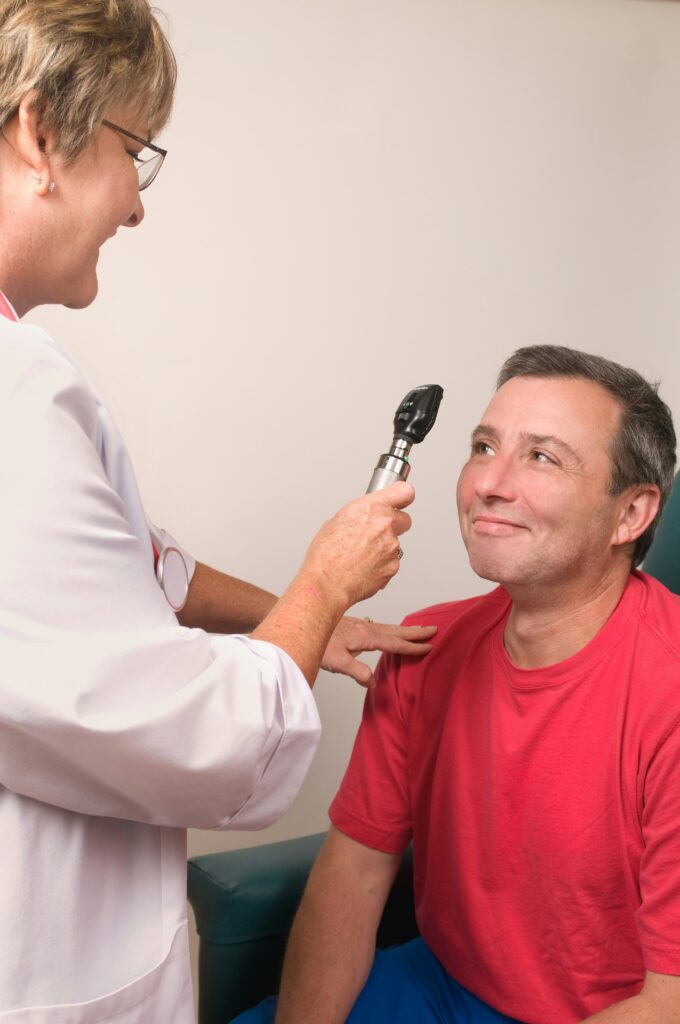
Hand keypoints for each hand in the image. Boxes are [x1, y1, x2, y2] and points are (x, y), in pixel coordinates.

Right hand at [299, 482, 413, 611]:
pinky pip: (391, 562)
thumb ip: (359, 515)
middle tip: (376, 533)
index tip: (400, 499)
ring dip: (384, 547)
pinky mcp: (393, 567)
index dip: (402, 496)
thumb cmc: (326, 555)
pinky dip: (381, 564)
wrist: (328, 583)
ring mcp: (392, 547)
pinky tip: (364, 567)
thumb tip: (364, 517)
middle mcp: (385, 525)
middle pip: (404, 519)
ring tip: (361, 555)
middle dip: (393, 525)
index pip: (404, 492)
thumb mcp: (337, 521)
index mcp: (372, 508)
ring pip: (395, 543)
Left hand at [321, 615, 436, 686]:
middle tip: (434, 629)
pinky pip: (381, 626)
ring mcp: (360, 625)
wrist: (302, 622)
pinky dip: (392, 628)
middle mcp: (366, 628)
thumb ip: (357, 671)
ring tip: (419, 629)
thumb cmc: (317, 643)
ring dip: (405, 629)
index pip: (394, 644)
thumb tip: (373, 682)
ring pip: (389, 627)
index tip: (428, 647)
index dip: (412, 647)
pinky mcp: (354, 626)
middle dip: (415, 632)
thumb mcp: (336, 661)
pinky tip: (389, 631)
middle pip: (396, 631)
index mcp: (366, 637)